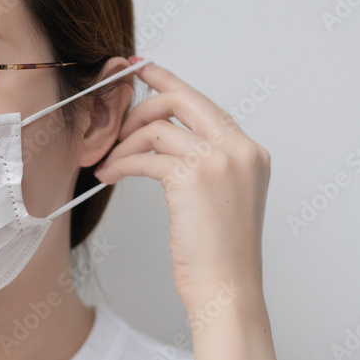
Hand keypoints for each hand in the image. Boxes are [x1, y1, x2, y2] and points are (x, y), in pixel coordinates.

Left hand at [94, 57, 271, 307]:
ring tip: (109, 164)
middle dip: (142, 105)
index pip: (205, 105)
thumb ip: (208, 164)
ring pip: (157, 129)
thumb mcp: (225, 198)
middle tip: (117, 120)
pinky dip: (121, 164)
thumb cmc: (221, 254)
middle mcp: (240, 149)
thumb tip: (165, 141)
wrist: (228, 290)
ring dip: (124, 145)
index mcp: (251, 152)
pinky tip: (110, 175)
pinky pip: (144, 157)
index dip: (170, 85)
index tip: (143, 69)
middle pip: (182, 101)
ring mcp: (219, 161)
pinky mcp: (192, 178)